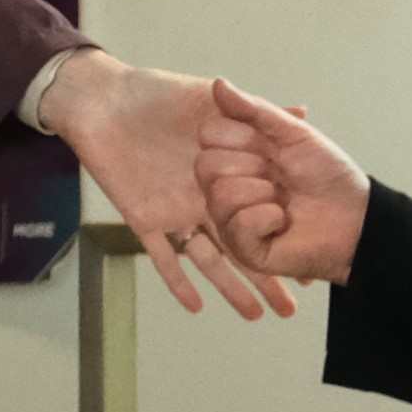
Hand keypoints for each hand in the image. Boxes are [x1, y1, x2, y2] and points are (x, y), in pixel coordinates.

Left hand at [39, 53, 289, 321]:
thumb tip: (301, 111)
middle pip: (240, 246)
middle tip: (291, 309)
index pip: (259, 215)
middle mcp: (200, 201)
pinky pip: (160, 255)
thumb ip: (252, 112)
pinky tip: (196, 306)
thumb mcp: (208, 100)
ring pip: (206, 258)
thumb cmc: (154, 95)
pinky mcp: (142, 217)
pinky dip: (176, 280)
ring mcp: (173, 212)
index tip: (310, 265)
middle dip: (266, 279)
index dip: (283, 239)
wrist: (102, 101)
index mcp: (219, 177)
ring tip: (256, 316)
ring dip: (229, 287)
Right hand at [195, 77, 372, 284]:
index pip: (208, 135)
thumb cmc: (328, 176)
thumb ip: (254, 109)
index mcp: (235, 156)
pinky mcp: (241, 247)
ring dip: (262, 193)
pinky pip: (237, 224)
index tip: (269, 146)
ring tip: (281, 200)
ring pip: (219, 194)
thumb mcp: (294, 133)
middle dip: (251, 166)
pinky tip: (282, 221)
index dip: (239, 136)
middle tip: (277, 175)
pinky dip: (268, 218)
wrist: (357, 218)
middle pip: (205, 166)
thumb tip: (219, 83)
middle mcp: (225, 186)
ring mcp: (230, 218)